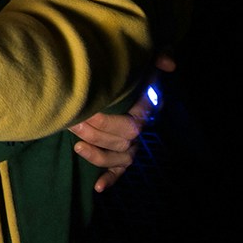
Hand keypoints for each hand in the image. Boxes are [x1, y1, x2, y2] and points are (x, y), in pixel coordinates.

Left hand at [73, 53, 174, 192]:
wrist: (108, 79)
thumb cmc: (123, 67)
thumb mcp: (141, 57)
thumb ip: (158, 54)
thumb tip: (168, 63)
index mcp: (145, 106)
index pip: (135, 118)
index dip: (110, 118)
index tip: (89, 109)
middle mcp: (140, 127)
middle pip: (125, 137)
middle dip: (98, 132)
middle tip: (74, 121)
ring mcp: (132, 143)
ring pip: (121, 156)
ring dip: (99, 153)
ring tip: (77, 144)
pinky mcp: (121, 155)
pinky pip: (119, 171)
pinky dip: (110, 179)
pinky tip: (98, 187)